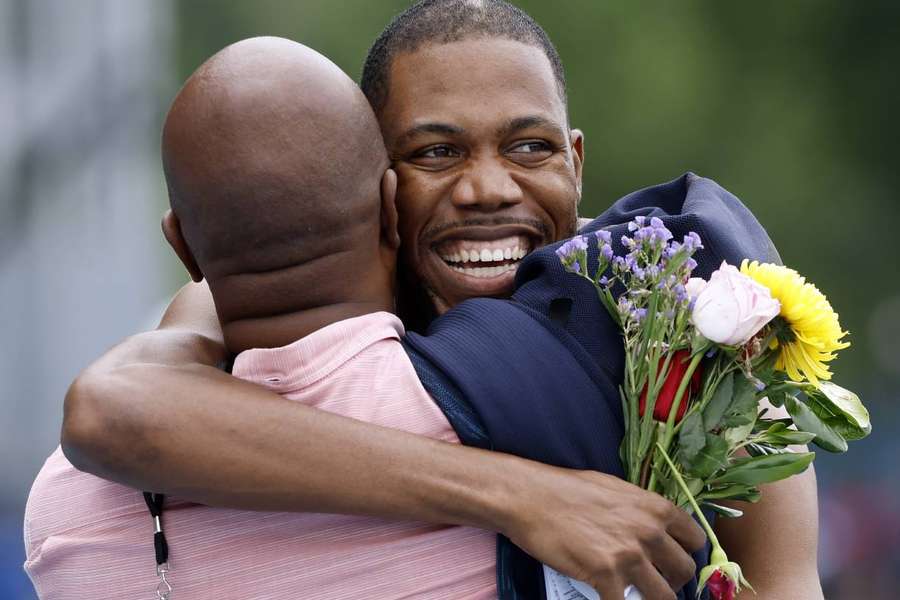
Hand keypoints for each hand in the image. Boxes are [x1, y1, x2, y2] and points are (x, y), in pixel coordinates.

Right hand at [502, 464, 705, 599]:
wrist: (530, 498)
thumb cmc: (567, 489)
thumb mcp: (615, 488)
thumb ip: (640, 510)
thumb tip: (654, 528)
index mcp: (655, 508)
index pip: (696, 540)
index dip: (685, 554)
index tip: (672, 562)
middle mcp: (650, 532)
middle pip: (684, 571)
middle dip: (672, 581)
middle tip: (652, 583)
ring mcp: (630, 556)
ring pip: (664, 597)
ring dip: (651, 599)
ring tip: (634, 595)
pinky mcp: (606, 577)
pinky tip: (609, 598)